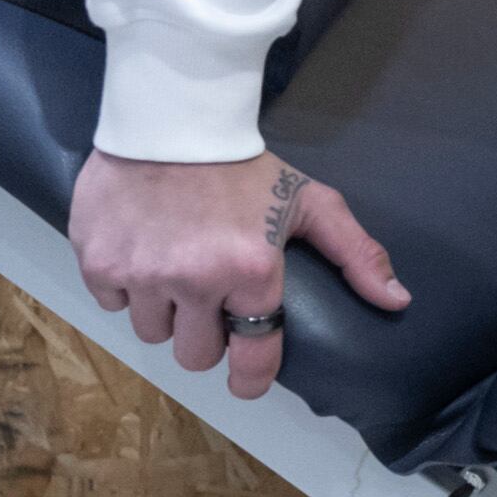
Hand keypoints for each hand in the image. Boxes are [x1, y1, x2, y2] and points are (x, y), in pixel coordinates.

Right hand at [69, 149, 409, 402]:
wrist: (171, 117)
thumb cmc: (245, 164)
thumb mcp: (308, 202)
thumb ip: (356, 253)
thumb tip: (397, 301)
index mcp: (251, 270)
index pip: (253, 357)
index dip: (251, 377)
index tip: (247, 379)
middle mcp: (194, 280)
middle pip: (195, 354)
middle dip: (205, 335)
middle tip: (209, 299)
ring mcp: (142, 273)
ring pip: (151, 332)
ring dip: (164, 311)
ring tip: (174, 271)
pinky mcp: (99, 260)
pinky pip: (111, 301)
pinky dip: (124, 285)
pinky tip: (142, 252)